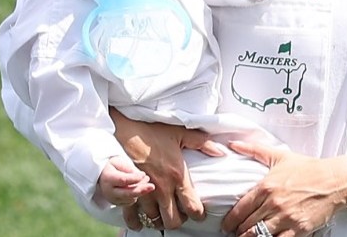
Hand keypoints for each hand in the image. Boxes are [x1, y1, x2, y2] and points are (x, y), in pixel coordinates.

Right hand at [98, 155, 154, 210]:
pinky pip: (130, 202)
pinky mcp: (117, 204)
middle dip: (140, 190)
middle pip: (127, 193)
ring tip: (146, 180)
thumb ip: (129, 169)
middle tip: (152, 186)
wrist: (101, 175)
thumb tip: (142, 176)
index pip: (123, 180)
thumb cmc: (111, 166)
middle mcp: (109, 191)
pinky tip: (140, 186)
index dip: (134, 178)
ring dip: (140, 190)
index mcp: (108, 178)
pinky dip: (136, 195)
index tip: (143, 174)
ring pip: (130, 198)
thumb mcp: (118, 162)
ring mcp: (113, 199)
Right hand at [111, 112, 221, 230]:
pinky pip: (131, 214)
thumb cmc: (152, 128)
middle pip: (173, 221)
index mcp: (177, 175)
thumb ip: (202, 143)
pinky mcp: (128, 189)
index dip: (198, 215)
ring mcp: (143, 190)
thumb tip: (221, 151)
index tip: (197, 212)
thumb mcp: (180, 132)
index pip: (192, 208)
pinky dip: (136, 220)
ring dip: (159, 218)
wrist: (125, 125)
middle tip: (179, 212)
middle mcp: (161, 187)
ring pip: (154, 220)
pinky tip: (140, 218)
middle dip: (178, 221)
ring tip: (161, 211)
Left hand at [220, 140, 346, 236]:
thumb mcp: (279, 156)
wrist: (335, 181)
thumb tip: (233, 144)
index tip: (226, 225)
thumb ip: (254, 150)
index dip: (230, 220)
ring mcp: (287, 218)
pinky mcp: (299, 229)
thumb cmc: (308, 168)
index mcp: (266, 187)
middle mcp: (274, 204)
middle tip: (235, 233)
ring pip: (260, 235)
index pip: (241, 208)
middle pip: (248, 225)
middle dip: (238, 231)